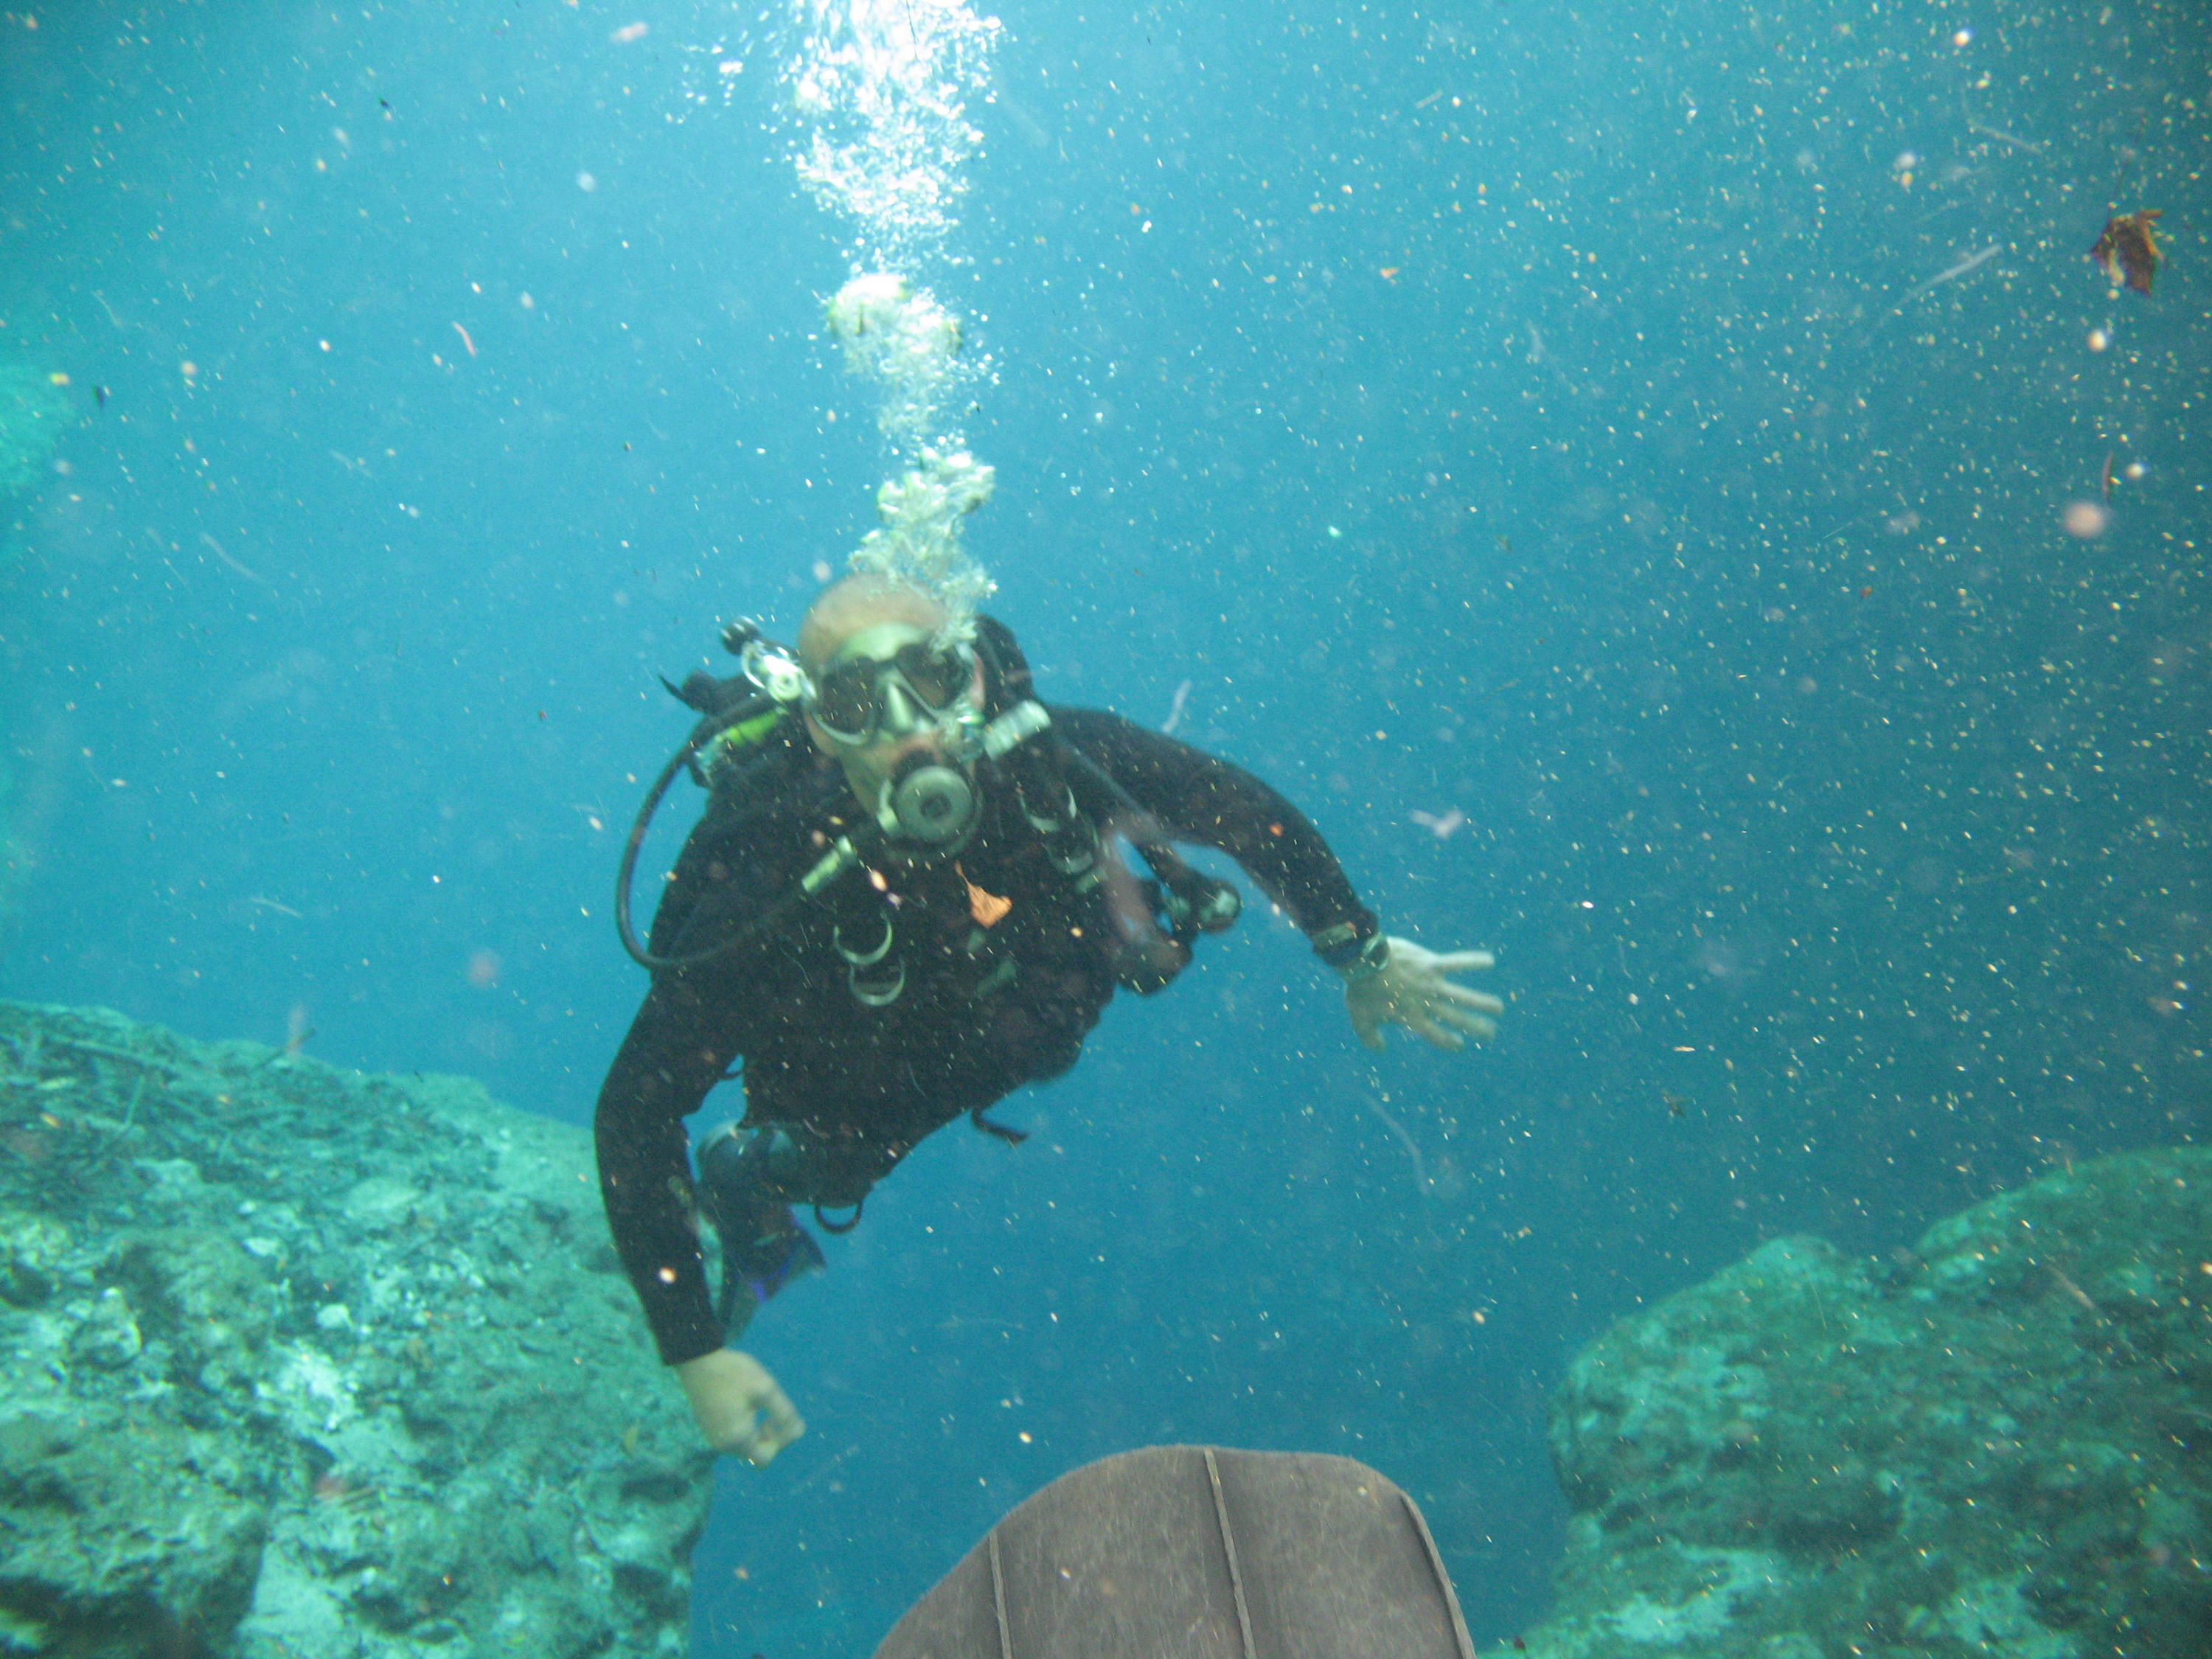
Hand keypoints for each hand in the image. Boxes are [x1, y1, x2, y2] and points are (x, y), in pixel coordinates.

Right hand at [675, 1348, 805, 1465]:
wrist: (697, 1360)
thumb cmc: (733, 1373)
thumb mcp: (766, 1389)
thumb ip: (784, 1413)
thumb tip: (798, 1431)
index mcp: (737, 1439)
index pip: (765, 1460)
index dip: (780, 1443)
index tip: (781, 1419)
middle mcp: (722, 1444)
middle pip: (754, 1455)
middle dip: (769, 1438)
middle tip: (771, 1414)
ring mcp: (713, 1436)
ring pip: (744, 1446)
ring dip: (757, 1433)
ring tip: (759, 1407)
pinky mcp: (709, 1427)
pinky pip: (733, 1437)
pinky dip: (745, 1428)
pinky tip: (745, 1405)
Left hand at [1345, 937, 1502, 1052]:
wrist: (1362, 962)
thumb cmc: (1361, 991)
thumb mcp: (1360, 1020)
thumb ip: (1370, 1038)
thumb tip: (1380, 1049)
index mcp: (1411, 1018)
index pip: (1436, 1036)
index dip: (1449, 1043)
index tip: (1460, 1045)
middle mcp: (1426, 1004)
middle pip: (1456, 1019)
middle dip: (1475, 1027)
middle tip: (1491, 1033)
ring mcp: (1431, 984)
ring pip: (1463, 995)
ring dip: (1482, 1002)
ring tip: (1499, 1007)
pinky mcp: (1431, 964)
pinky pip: (1456, 963)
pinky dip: (1473, 961)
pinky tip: (1490, 961)